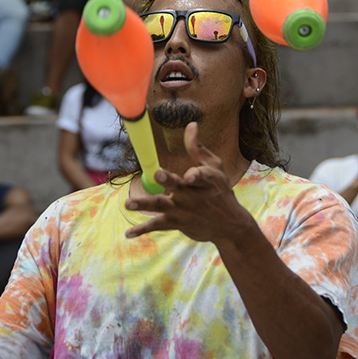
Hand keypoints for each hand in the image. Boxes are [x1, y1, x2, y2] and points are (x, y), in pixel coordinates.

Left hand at [125, 122, 254, 242]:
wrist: (229, 224)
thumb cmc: (220, 190)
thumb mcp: (215, 168)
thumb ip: (198, 149)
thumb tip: (191, 124)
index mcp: (204, 181)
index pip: (201, 176)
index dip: (196, 175)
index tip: (189, 175)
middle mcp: (192, 195)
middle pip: (177, 187)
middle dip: (167, 180)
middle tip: (157, 175)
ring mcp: (183, 210)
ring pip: (162, 206)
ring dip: (145, 205)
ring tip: (128, 204)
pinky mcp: (176, 223)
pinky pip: (157, 225)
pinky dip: (142, 229)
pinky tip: (128, 234)